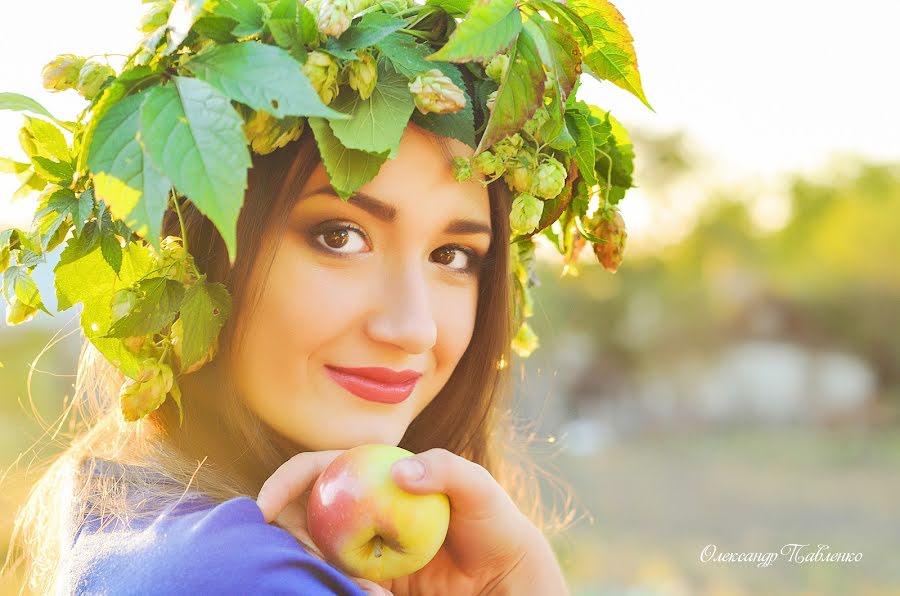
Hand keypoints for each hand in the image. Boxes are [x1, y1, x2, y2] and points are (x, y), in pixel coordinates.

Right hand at [256, 448, 546, 595]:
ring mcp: (365, 543)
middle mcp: (364, 506)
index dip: (287, 480)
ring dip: (313, 561)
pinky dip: (341, 586)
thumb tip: (399, 474)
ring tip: (358, 575)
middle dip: (282, 526)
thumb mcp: (479, 486)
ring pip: (316, 548)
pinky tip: (374, 591)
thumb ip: (446, 468)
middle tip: (279, 550)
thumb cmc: (493, 522)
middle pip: (305, 509)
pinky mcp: (372, 578)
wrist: (503, 577)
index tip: (264, 505)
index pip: (321, 468)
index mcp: (378, 473)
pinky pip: (340, 580)